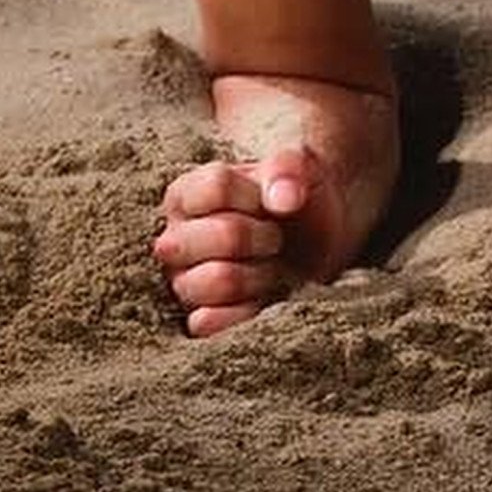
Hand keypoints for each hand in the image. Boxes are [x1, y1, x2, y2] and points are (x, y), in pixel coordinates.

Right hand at [151, 146, 328, 337]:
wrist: (316, 237)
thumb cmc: (292, 197)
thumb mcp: (296, 167)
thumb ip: (288, 169)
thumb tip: (284, 198)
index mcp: (186, 195)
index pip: (217, 187)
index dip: (258, 194)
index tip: (272, 199)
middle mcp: (175, 240)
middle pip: (224, 235)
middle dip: (265, 235)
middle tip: (275, 237)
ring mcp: (184, 282)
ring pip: (220, 280)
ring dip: (261, 273)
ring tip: (271, 265)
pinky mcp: (199, 319)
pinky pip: (209, 324)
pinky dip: (247, 311)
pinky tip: (264, 296)